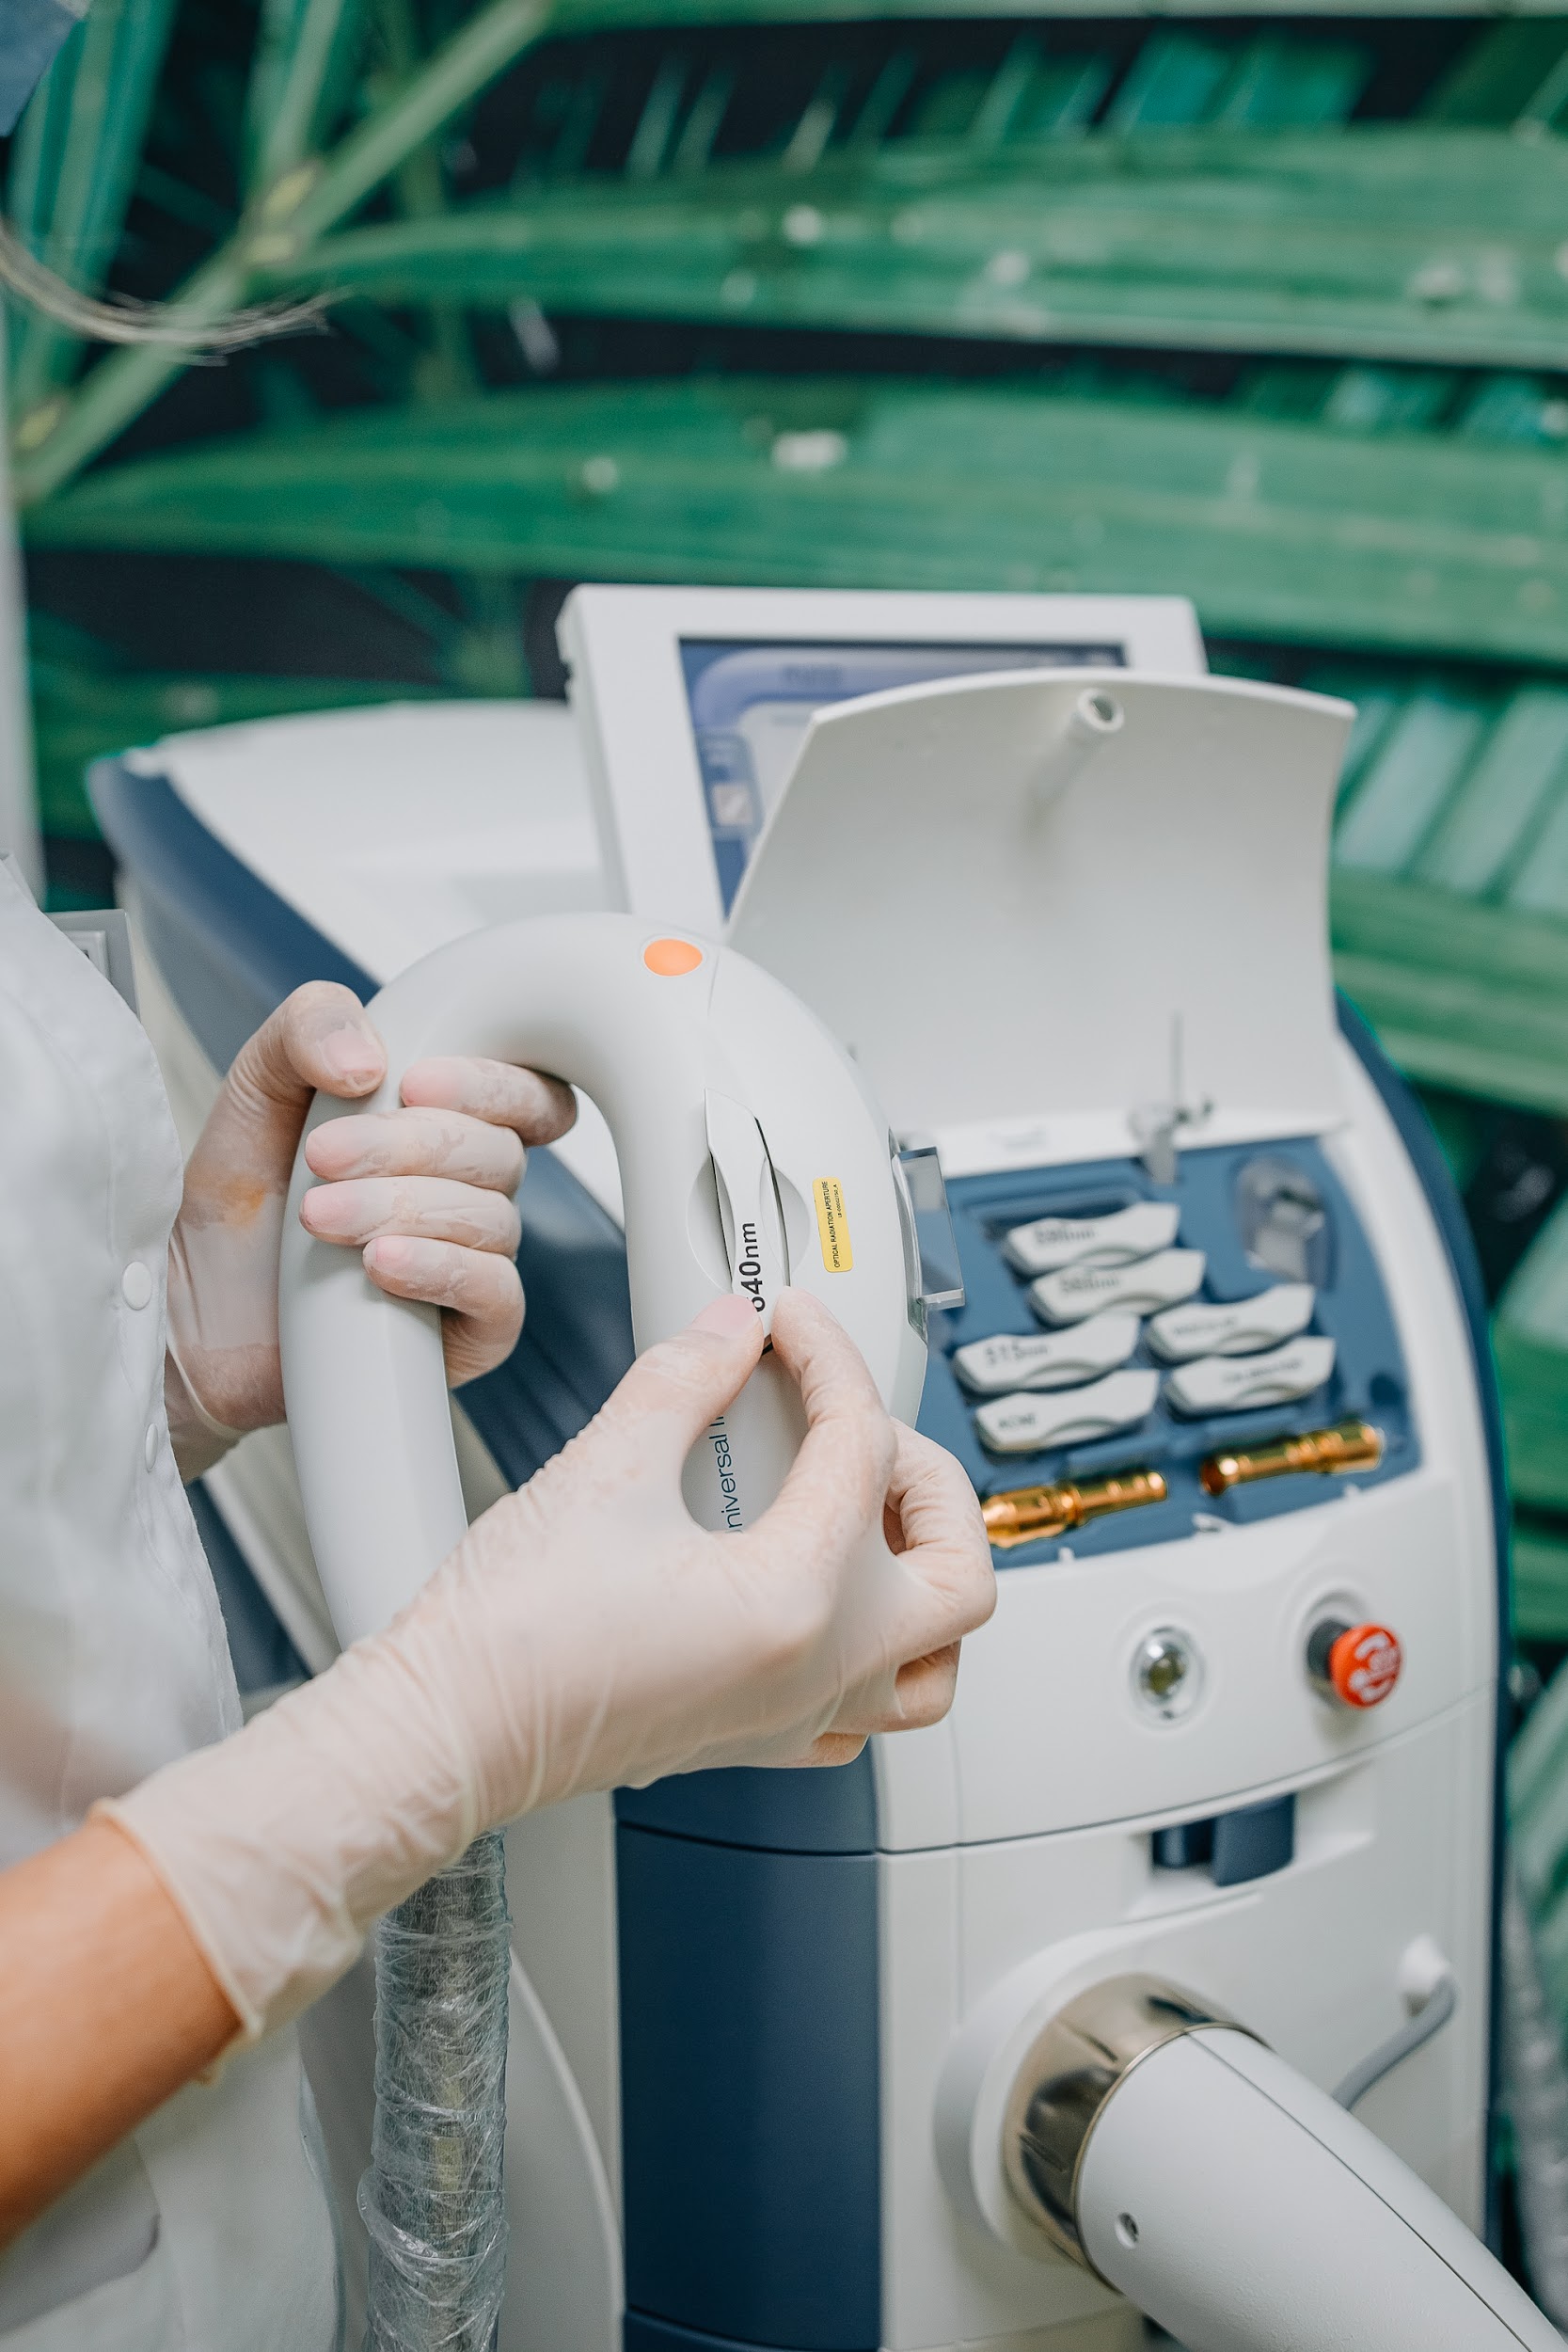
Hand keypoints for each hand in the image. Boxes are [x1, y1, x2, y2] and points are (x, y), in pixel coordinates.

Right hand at [107, 1290, 994, 2033]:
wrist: (443, 1733)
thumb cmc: (507, 1639)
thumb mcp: (604, 1471)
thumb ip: (683, 1381)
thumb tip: (729, 1331)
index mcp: (797, 1602)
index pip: (860, 1448)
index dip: (826, 1360)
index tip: (786, 1326)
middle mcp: (816, 1672)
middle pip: (959, 1571)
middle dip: (928, 1477)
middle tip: (857, 1418)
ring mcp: (791, 1717)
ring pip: (935, 1663)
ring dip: (925, 1578)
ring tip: (870, 1510)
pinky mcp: (751, 1738)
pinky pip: (865, 1708)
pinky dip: (875, 1649)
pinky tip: (818, 1591)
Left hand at [164, 981, 574, 1473]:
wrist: (193, 1312)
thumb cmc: (240, 1205)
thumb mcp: (258, 1088)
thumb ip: (309, 1028)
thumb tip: (372, 1060)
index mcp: (446, 1128)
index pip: (529, 1097)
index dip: (493, 1083)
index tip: (412, 1084)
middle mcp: (471, 1195)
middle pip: (499, 1152)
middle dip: (405, 1146)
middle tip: (320, 1157)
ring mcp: (474, 1267)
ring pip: (492, 1219)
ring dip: (401, 1208)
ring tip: (317, 1219)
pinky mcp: (467, 1337)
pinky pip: (496, 1295)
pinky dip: (441, 1269)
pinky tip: (380, 1266)